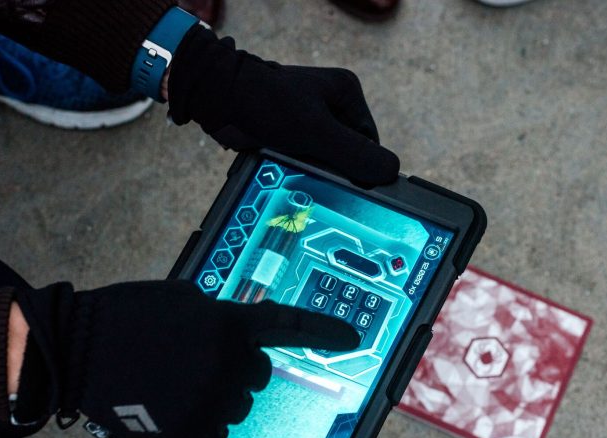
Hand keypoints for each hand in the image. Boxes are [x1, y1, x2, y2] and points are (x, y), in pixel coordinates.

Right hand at [14, 280, 357, 437]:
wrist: (77, 347)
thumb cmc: (124, 316)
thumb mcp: (181, 298)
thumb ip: (219, 315)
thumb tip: (236, 332)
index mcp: (232, 323)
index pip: (290, 327)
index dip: (325, 333)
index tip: (352, 340)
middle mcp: (232, 362)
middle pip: (257, 376)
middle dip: (235, 371)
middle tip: (196, 363)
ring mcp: (214, 399)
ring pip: (235, 409)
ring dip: (215, 400)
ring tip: (173, 384)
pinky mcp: (192, 431)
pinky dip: (195, 429)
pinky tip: (169, 408)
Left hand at [167, 25, 399, 186]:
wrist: (216, 99)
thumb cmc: (265, 104)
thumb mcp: (316, 132)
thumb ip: (354, 153)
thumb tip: (391, 171)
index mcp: (347, 93)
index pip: (368, 143)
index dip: (355, 164)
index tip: (336, 174)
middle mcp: (332, 103)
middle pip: (347, 153)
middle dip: (330, 166)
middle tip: (309, 169)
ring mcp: (311, 117)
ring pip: (325, 158)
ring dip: (311, 168)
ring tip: (291, 164)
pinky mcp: (292, 131)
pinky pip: (304, 157)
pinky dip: (295, 166)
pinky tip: (283, 164)